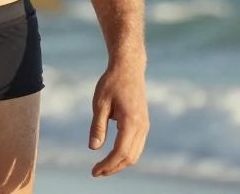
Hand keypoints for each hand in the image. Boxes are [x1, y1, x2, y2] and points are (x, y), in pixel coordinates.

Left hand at [88, 61, 149, 176]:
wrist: (128, 67)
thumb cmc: (112, 82)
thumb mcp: (100, 103)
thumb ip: (98, 126)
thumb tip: (94, 149)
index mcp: (131, 122)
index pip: (120, 152)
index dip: (107, 165)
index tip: (94, 171)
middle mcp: (142, 127)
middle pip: (129, 157)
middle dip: (113, 168)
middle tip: (96, 172)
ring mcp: (145, 126)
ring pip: (135, 154)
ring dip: (120, 163)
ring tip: (103, 166)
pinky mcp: (143, 123)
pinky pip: (137, 146)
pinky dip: (125, 154)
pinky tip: (113, 154)